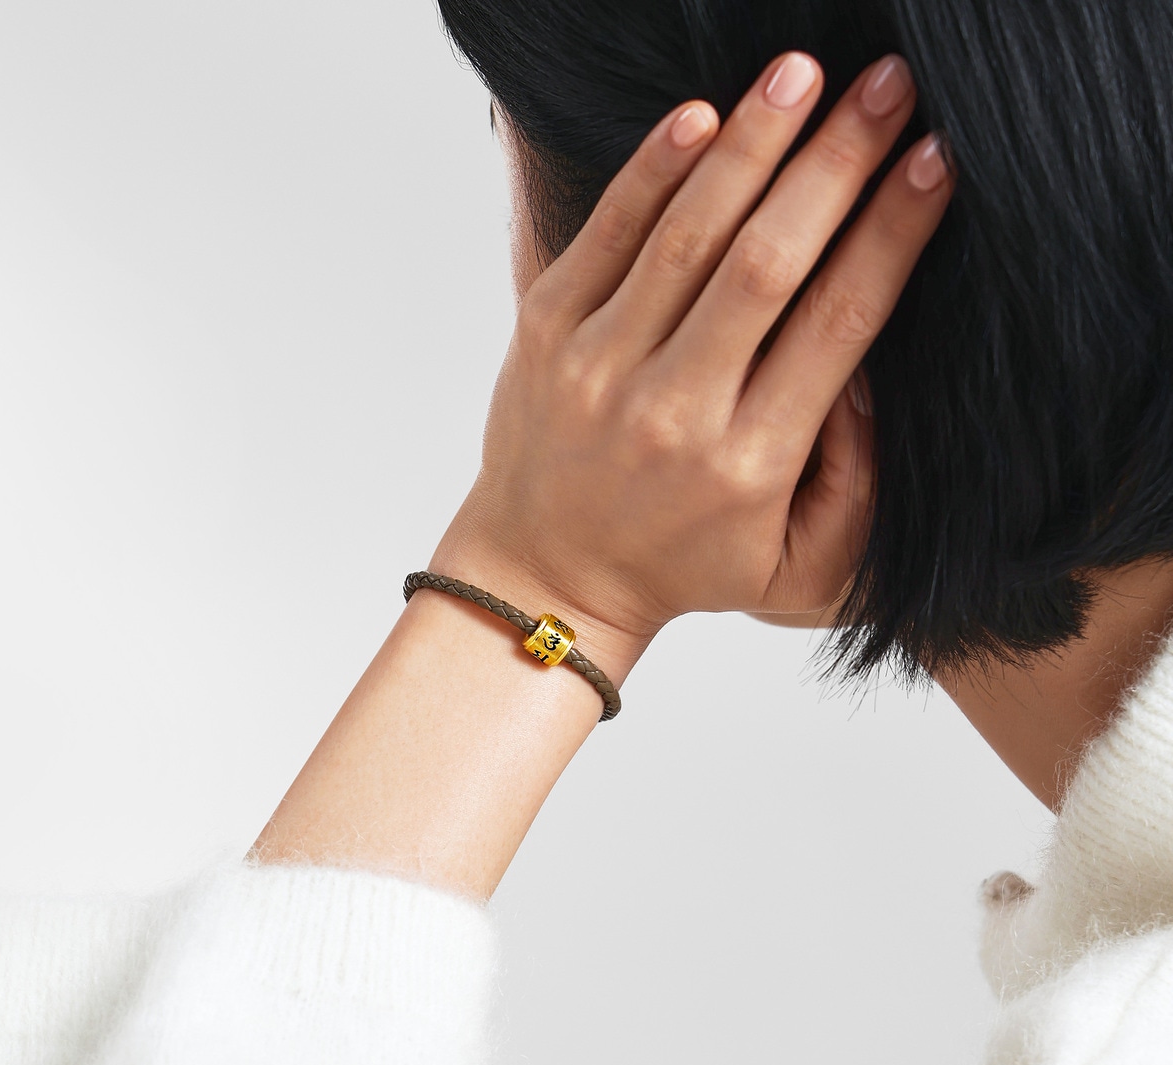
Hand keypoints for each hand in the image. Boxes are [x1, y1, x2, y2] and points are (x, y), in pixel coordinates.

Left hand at [433, 50, 953, 665]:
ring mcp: (600, 367)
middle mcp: (676, 411)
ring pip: (688, 236)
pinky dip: (652, 170)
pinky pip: (604, 235)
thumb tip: (874, 370)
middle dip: (838, 163)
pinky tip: (702, 113)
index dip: (893, 232)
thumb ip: (853, 487)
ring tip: (804, 73)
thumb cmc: (678, 565)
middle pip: (770, 263)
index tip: (936, 159)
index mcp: (750, 464)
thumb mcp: (789, 568)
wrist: (548, 575)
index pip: (839, 322)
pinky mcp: (544, 336)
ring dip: (753, 144)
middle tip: (890, 85)